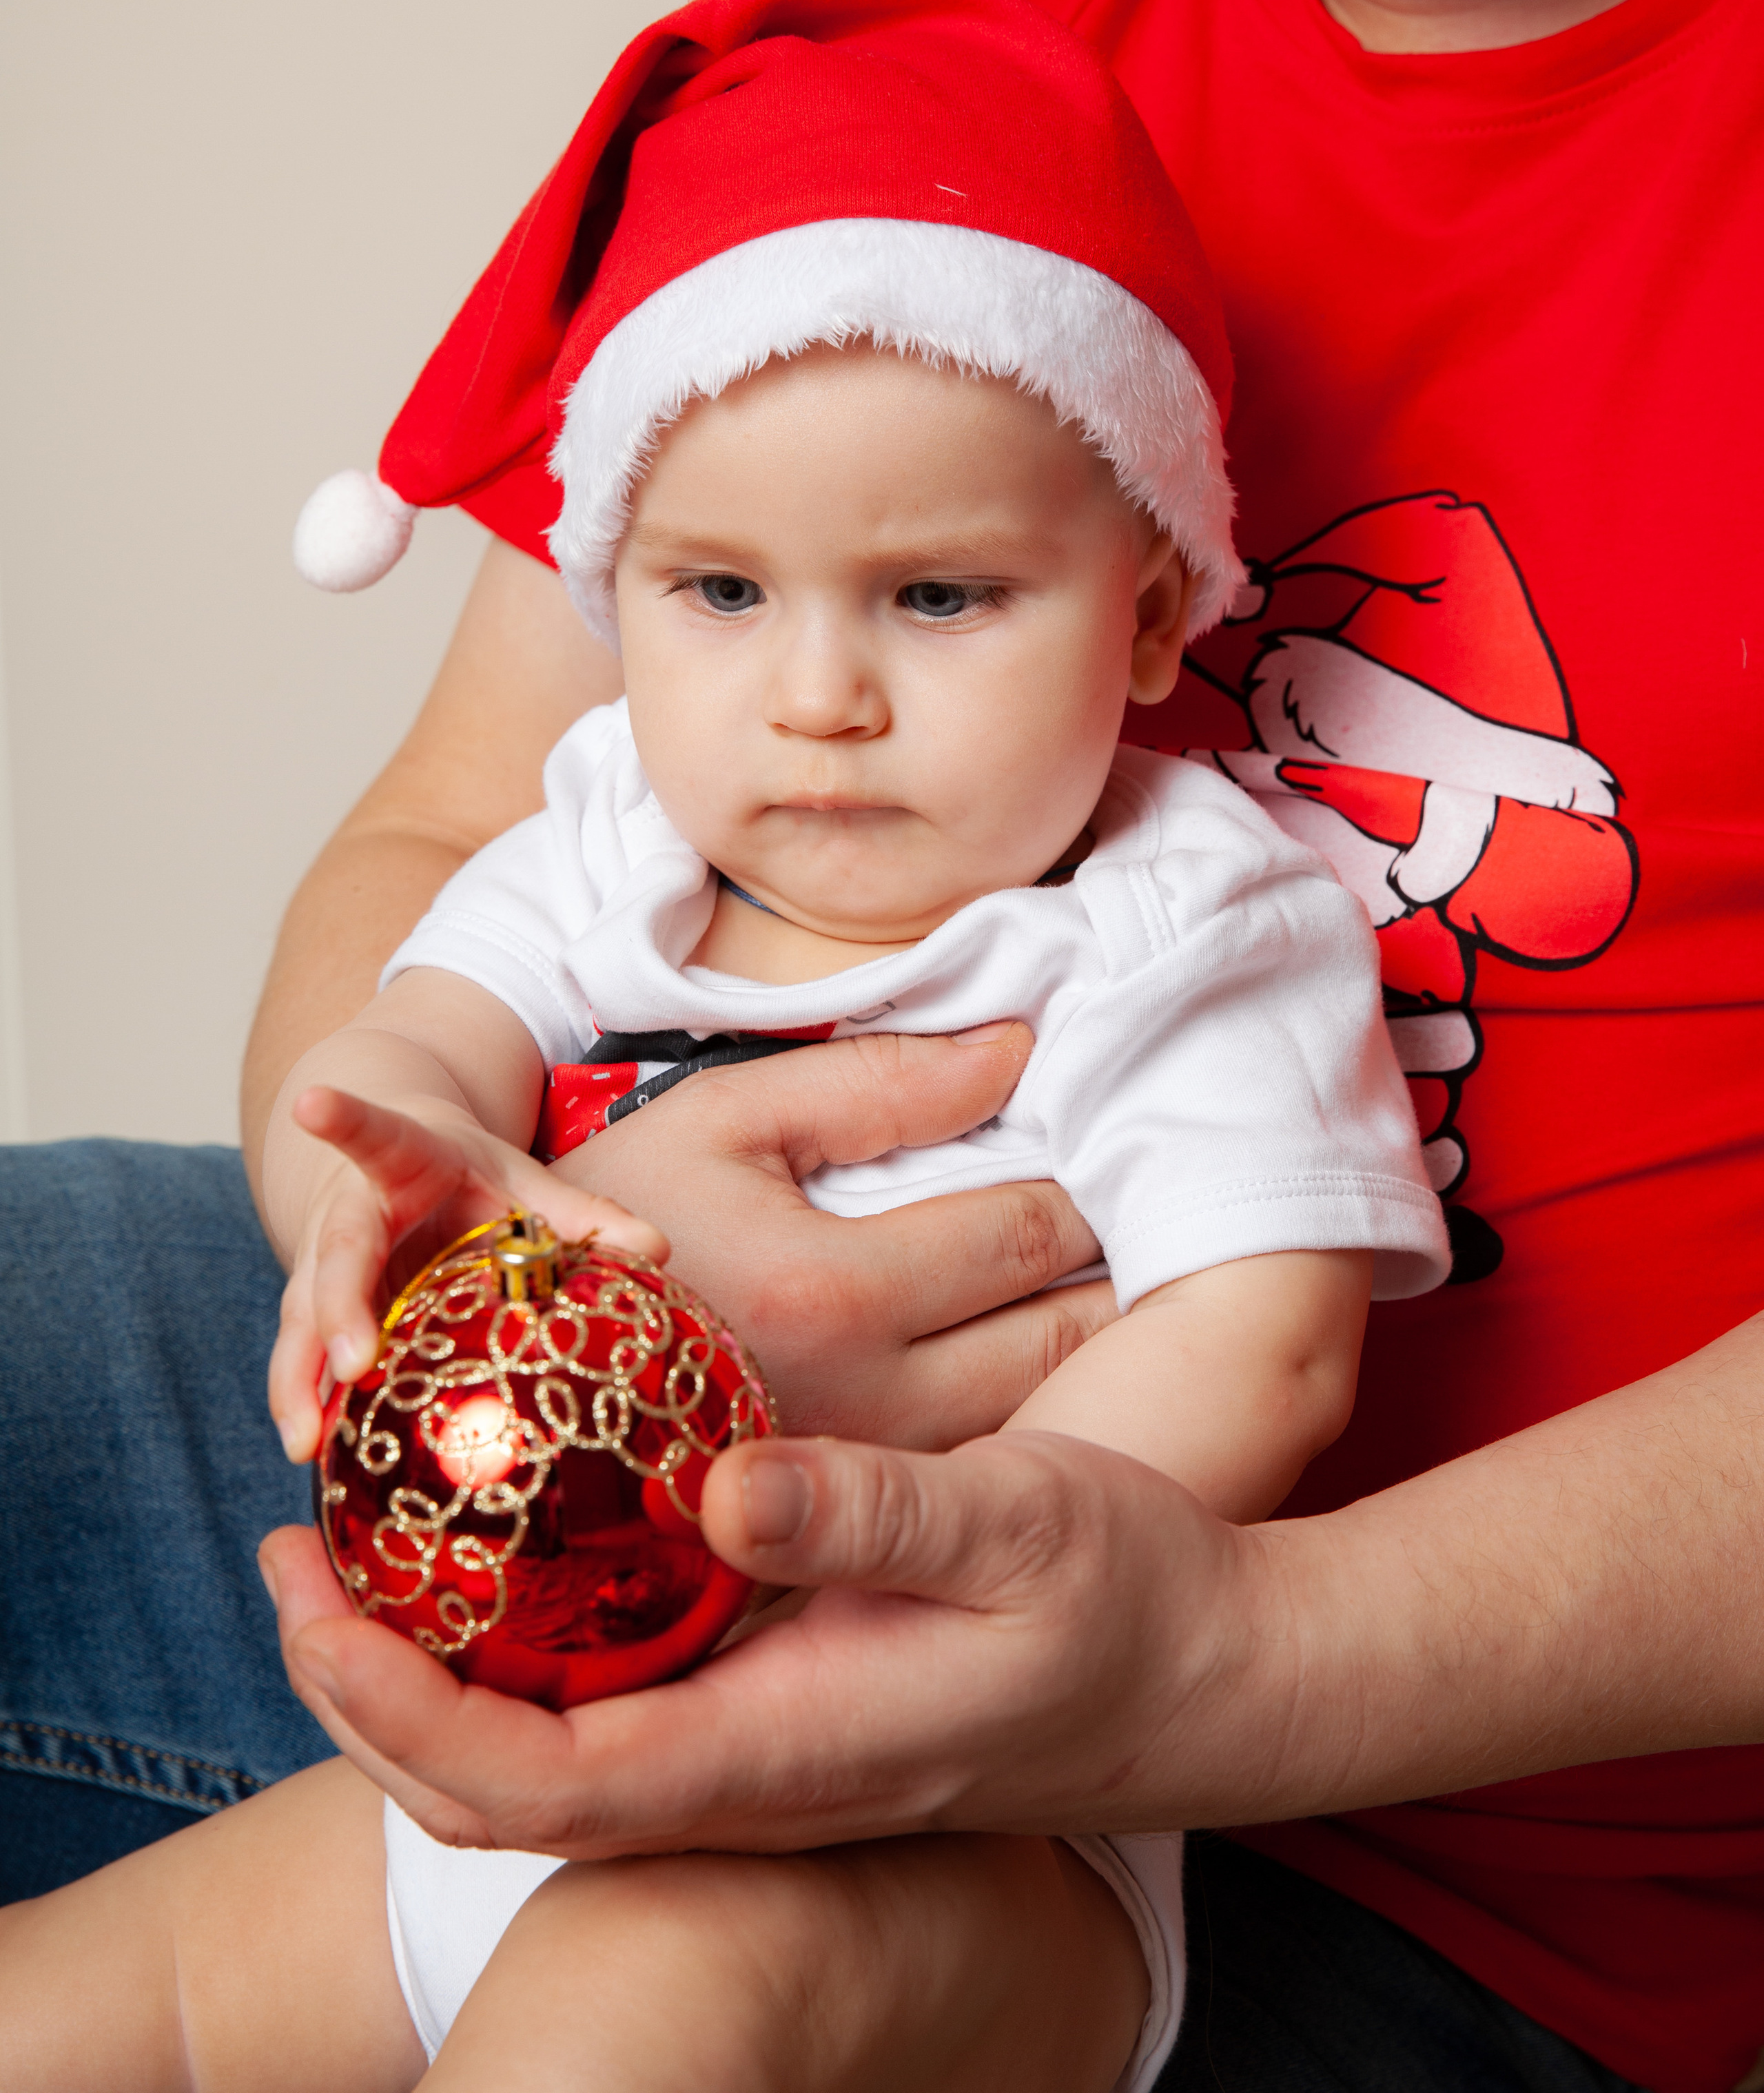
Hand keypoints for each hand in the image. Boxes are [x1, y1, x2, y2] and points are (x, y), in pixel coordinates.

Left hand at [259, 1431, 1266, 1855]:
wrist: (1207, 1679)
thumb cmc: (1124, 1600)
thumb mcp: (1018, 1524)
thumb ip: (872, 1511)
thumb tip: (722, 1489)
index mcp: (780, 1750)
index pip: (530, 1776)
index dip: (393, 1699)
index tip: (311, 1592)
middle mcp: (746, 1780)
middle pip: (494, 1789)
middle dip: (365, 1692)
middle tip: (294, 1554)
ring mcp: (759, 1762)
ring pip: (539, 1763)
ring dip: (427, 1677)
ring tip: (364, 1552)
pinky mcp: (778, 1720)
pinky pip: (606, 1718)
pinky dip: (518, 1659)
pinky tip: (513, 1563)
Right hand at [268, 1086, 663, 1461]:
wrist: (393, 1164)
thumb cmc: (463, 1175)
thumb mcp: (519, 1178)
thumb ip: (582, 1212)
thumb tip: (658, 1249)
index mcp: (399, 1162)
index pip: (374, 1138)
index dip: (343, 1119)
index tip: (310, 1101)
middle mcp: (346, 1217)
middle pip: (332, 1261)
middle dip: (335, 1312)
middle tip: (351, 1364)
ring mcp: (320, 1271)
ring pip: (299, 1326)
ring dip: (297, 1384)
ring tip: (303, 1444)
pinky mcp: (318, 1319)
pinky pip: (306, 1365)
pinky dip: (308, 1409)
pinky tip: (315, 1460)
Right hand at [546, 1024, 1117, 1445]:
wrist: (493, 1355)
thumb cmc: (614, 1216)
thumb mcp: (726, 1115)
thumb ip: (876, 1081)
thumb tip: (1020, 1047)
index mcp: (830, 1290)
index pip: (1027, 1231)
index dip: (1091, 1179)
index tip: (1122, 1144)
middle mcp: (861, 1406)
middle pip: (1059, 1331)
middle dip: (1119, 1263)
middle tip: (1156, 1212)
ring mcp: (859, 1480)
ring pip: (1039, 1408)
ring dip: (1097, 1343)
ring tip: (1121, 1278)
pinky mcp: (848, 1526)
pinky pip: (984, 1460)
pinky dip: (1036, 1406)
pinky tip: (1046, 1358)